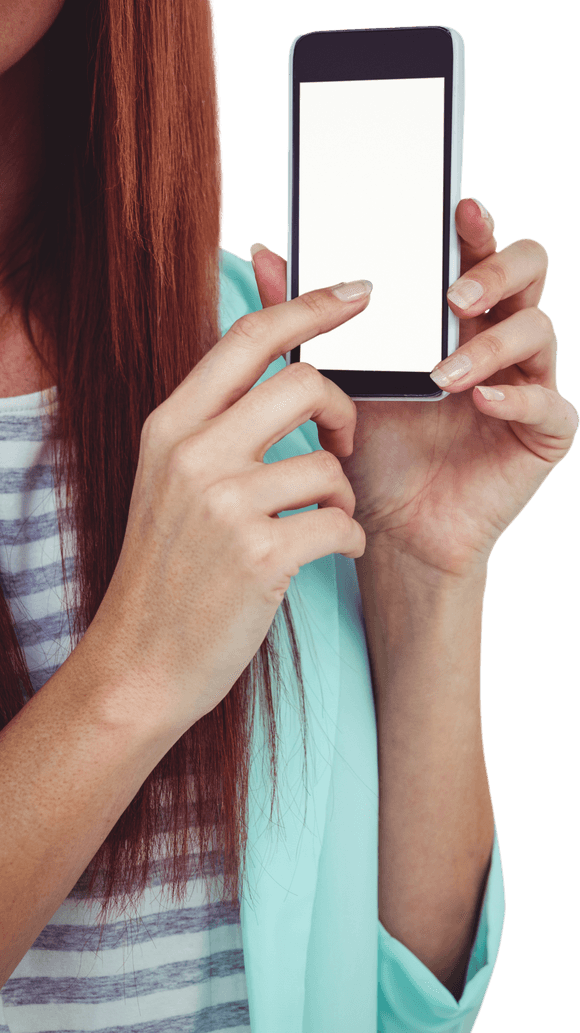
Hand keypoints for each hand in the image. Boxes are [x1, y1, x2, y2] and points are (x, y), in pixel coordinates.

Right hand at [89, 280, 368, 734]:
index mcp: (170, 426)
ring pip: (329, 464)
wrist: (140, 661)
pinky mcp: (262, 556)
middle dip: (343, 410)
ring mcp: (225, 505)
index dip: (309, 306)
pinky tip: (332, 551)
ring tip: (322, 519)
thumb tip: (280, 376)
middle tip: (344, 439)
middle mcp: (193, 454)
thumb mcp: (169, 481)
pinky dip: (350, 537)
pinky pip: (342, 522)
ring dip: (343, 494)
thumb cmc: (167, 572)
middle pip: (303, 383)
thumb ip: (214, 426)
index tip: (356, 294)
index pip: (248, 337)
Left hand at [250, 199, 578, 578]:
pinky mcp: (542, 434)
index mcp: (453, 318)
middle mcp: (495, 340)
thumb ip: (306, 318)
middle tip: (453, 295)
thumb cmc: (369, 452)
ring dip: (491, 343)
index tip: (457, 208)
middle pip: (527, 271)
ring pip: (539, 329)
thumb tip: (265, 254)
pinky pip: (548, 403)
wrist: (388, 529)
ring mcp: (524, 384)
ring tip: (445, 371)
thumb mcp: (334, 380)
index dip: (475, 226)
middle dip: (496, 269)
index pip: (476, 251)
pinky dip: (516, 397)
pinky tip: (481, 401)